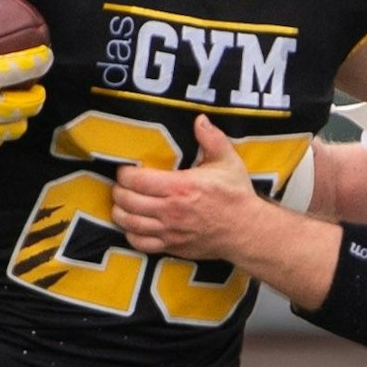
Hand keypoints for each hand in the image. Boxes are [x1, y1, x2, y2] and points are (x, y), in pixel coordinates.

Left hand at [114, 115, 263, 257]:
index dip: (125, 174)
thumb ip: (212, 138)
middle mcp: (170, 210)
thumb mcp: (227, 161)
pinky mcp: (172, 247)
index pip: (137, 180)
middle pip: (127, 201)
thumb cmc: (236, 195)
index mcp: (180, 187)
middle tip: (122, 185)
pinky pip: (141, 244)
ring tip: (122, 204)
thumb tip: (200, 119)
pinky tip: (133, 226)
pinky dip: (131, 235)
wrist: (246, 230)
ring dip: (120, 212)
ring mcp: (169, 231)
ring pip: (130, 223)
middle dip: (119, 191)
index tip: (126, 170)